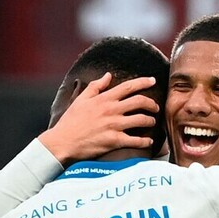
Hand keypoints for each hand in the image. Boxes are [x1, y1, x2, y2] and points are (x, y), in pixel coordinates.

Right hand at [38, 73, 159, 164]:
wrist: (63, 142)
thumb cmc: (70, 121)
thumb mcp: (81, 99)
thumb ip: (96, 86)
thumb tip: (108, 75)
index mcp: (104, 99)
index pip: (129, 86)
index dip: (144, 82)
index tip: (153, 80)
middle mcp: (112, 110)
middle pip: (140, 101)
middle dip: (152, 103)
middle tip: (156, 107)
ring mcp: (114, 125)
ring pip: (141, 120)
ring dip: (150, 120)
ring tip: (152, 122)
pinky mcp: (114, 141)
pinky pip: (136, 140)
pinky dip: (145, 141)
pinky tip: (149, 141)